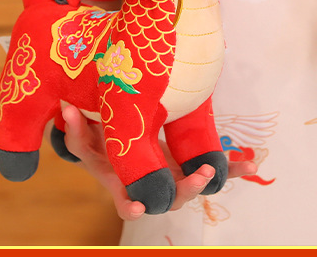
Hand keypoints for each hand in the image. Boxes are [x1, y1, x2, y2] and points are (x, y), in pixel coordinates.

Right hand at [60, 105, 256, 220]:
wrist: (126, 145)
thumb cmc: (104, 144)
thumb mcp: (89, 138)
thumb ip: (76, 128)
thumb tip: (65, 108)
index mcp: (125, 183)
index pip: (126, 200)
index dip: (131, 205)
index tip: (137, 208)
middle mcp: (151, 186)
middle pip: (169, 197)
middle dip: (187, 188)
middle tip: (201, 175)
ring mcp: (173, 178)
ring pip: (195, 185)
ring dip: (216, 178)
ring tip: (235, 167)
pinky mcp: (190, 166)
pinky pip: (214, 170)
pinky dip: (232, 168)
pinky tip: (251, 161)